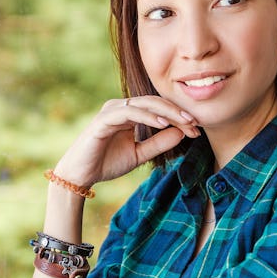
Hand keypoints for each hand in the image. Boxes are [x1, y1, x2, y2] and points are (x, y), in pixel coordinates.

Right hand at [52, 96, 199, 187]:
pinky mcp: (103, 119)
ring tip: (184, 122)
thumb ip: (159, 143)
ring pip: (145, 104)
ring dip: (167, 112)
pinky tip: (163, 123)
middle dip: (177, 112)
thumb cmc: (107, 163)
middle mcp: (120, 107)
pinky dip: (147, 116)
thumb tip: (182, 133)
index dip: (178, 116)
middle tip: (195, 123)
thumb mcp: (140, 153)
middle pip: (154, 101)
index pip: (158, 108)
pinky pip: (130, 113)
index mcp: (129, 112)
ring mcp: (111, 110)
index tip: (196, 128)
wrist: (80, 176)